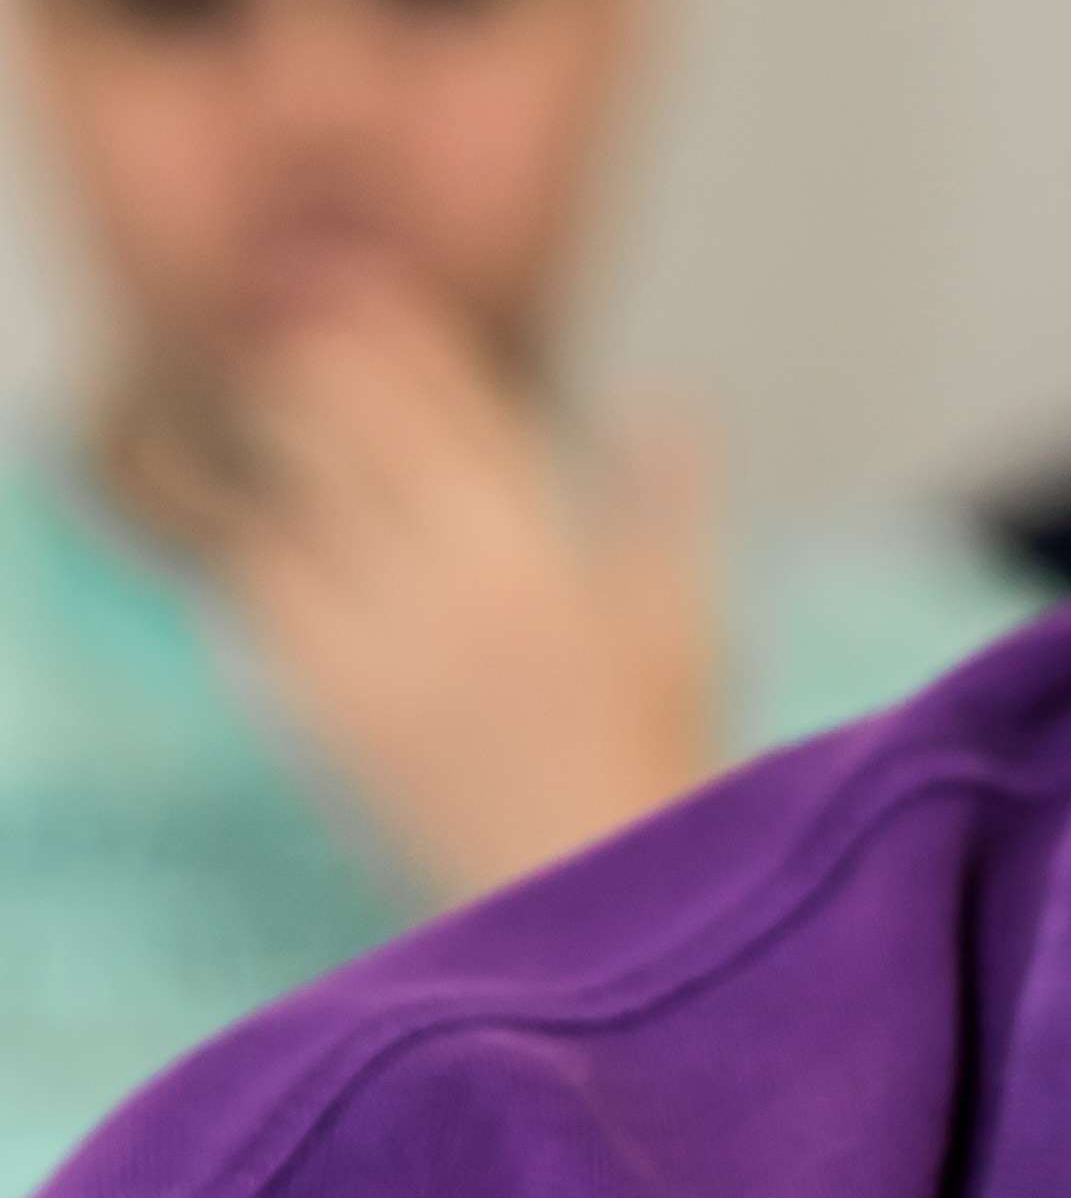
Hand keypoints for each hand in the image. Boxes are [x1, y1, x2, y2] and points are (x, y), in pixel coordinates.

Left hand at [209, 280, 719, 905]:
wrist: (594, 903)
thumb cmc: (657, 757)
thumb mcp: (683, 615)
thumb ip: (670, 497)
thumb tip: (676, 400)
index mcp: (542, 548)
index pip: (453, 408)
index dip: (403, 342)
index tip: (367, 294)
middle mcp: (452, 586)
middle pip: (355, 441)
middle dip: (323, 379)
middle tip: (299, 341)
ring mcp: (378, 651)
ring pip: (296, 514)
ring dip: (284, 460)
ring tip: (274, 418)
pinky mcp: (326, 716)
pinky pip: (264, 613)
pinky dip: (260, 565)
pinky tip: (264, 542)